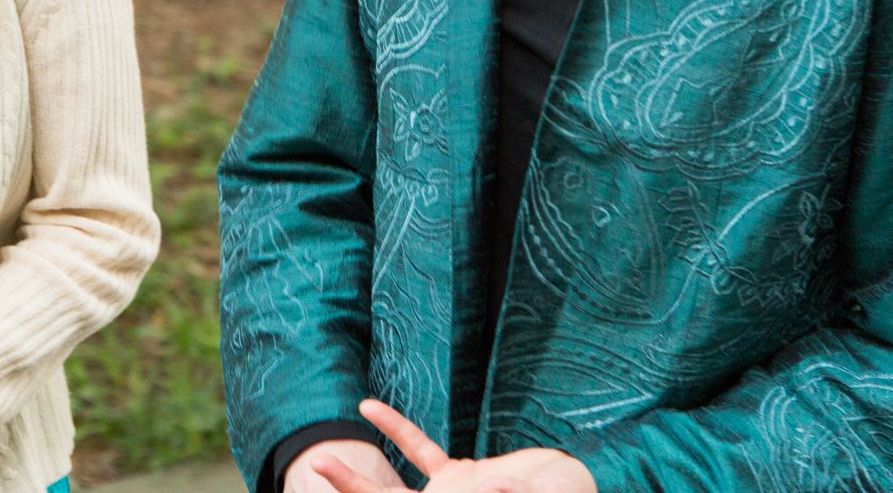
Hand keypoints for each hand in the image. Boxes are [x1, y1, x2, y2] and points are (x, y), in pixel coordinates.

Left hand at [308, 400, 596, 492]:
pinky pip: (421, 451)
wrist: (575, 487)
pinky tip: (370, 408)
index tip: (341, 478)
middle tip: (317, 470)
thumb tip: (490, 487)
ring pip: (394, 488)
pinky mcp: (460, 476)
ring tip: (322, 462)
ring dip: (358, 481)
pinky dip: (396, 431)